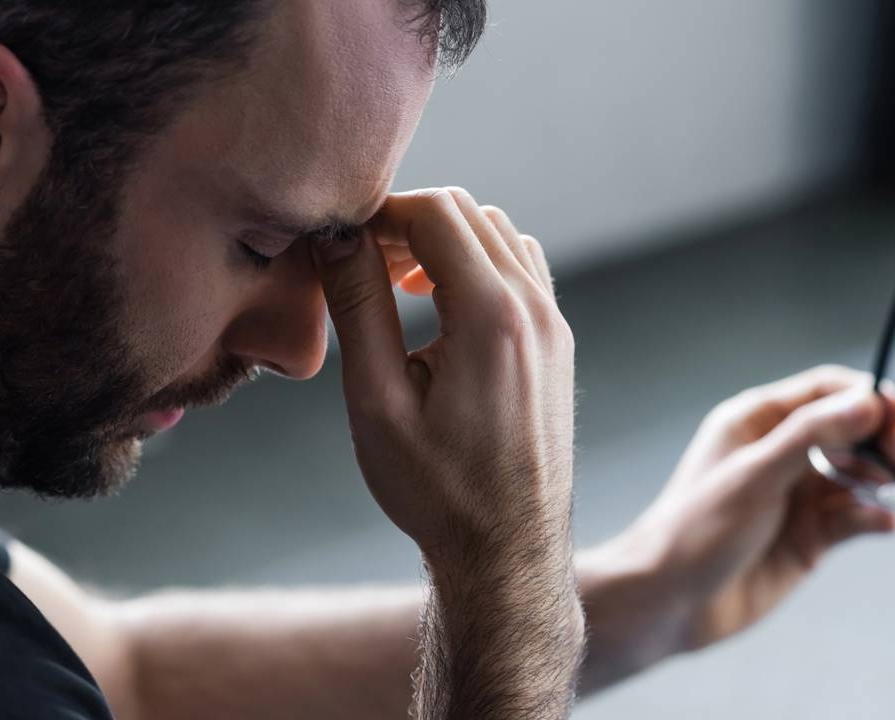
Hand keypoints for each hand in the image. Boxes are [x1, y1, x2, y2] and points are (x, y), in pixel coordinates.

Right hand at [313, 187, 570, 564]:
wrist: (506, 549)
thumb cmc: (436, 490)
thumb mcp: (376, 401)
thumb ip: (358, 307)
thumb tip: (336, 236)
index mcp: (493, 317)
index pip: (435, 212)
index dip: (380, 215)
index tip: (341, 247)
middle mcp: (536, 309)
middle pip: (468, 212)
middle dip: (409, 223)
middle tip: (363, 267)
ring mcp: (555, 325)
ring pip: (499, 234)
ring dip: (446, 241)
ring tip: (399, 286)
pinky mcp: (558, 343)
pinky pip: (521, 269)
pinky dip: (480, 265)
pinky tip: (443, 309)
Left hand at [578, 365, 894, 689]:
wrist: (669, 602)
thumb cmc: (696, 530)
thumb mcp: (755, 475)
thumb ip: (811, 436)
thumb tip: (868, 402)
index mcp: (757, 423)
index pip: (825, 392)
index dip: (866, 398)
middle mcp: (780, 454)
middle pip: (852, 433)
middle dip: (887, 443)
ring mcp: (796, 497)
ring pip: (859, 477)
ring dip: (888, 481)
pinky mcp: (808, 538)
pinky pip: (853, 519)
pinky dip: (874, 517)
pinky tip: (886, 524)